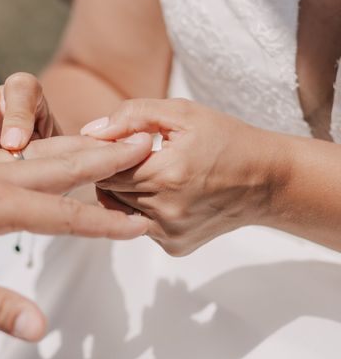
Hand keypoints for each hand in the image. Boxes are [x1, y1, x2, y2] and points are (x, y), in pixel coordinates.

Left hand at [0, 133, 151, 340]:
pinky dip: (42, 150)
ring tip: (110, 141)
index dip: (103, 223)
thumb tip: (40, 327)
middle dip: (104, 157)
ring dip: (78, 147)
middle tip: (143, 143)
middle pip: (59, 165)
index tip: (140, 225)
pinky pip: (14, 155)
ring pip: (38, 153)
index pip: (61, 216)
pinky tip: (50, 150)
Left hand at [81, 99, 278, 255]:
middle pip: (109, 190)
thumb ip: (132, 116)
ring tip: (149, 171)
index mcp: (167, 174)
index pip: (107, 168)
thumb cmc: (226, 141)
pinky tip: (162, 192)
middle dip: (113, 171)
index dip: (107, 153)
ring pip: (119, 209)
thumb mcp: (181, 113)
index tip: (116, 142)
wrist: (266, 181)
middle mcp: (167, 210)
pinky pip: (137, 224)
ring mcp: (170, 232)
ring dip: (124, 190)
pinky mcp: (174, 245)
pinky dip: (141, 208)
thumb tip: (91, 132)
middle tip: (130, 155)